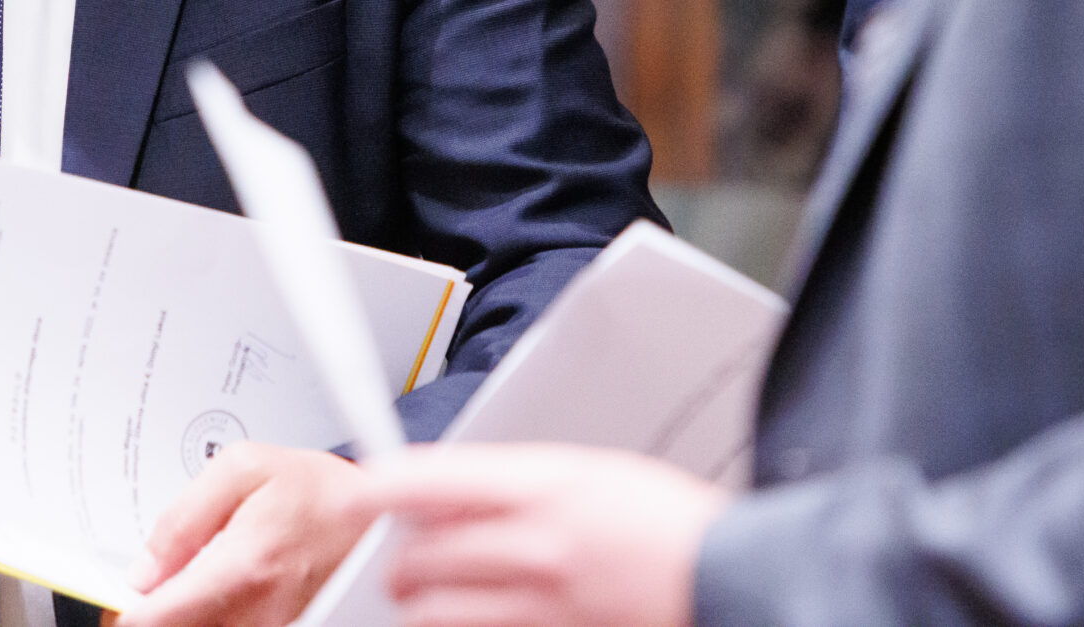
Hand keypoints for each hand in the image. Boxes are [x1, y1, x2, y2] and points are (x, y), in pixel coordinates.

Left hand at [116, 443, 374, 626]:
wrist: (383, 522)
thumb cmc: (323, 492)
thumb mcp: (246, 467)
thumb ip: (184, 516)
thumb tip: (145, 568)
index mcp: (242, 568)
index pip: (155, 618)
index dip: (128, 609)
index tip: (128, 593)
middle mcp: (257, 613)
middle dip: (160, 608)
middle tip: (166, 579)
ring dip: (192, 612)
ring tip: (206, 576)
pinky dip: (219, 615)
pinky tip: (229, 591)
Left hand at [361, 444, 728, 626]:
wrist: (727, 577)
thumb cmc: (667, 521)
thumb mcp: (589, 471)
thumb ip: (515, 480)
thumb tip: (449, 487)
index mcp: (544, 487)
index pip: (432, 480)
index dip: (380, 485)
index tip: (356, 489)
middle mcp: (535, 546)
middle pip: (421, 557)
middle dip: (400, 557)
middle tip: (402, 551)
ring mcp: (542, 604)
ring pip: (436, 610)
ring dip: (422, 599)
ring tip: (429, 589)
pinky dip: (466, 624)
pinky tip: (478, 613)